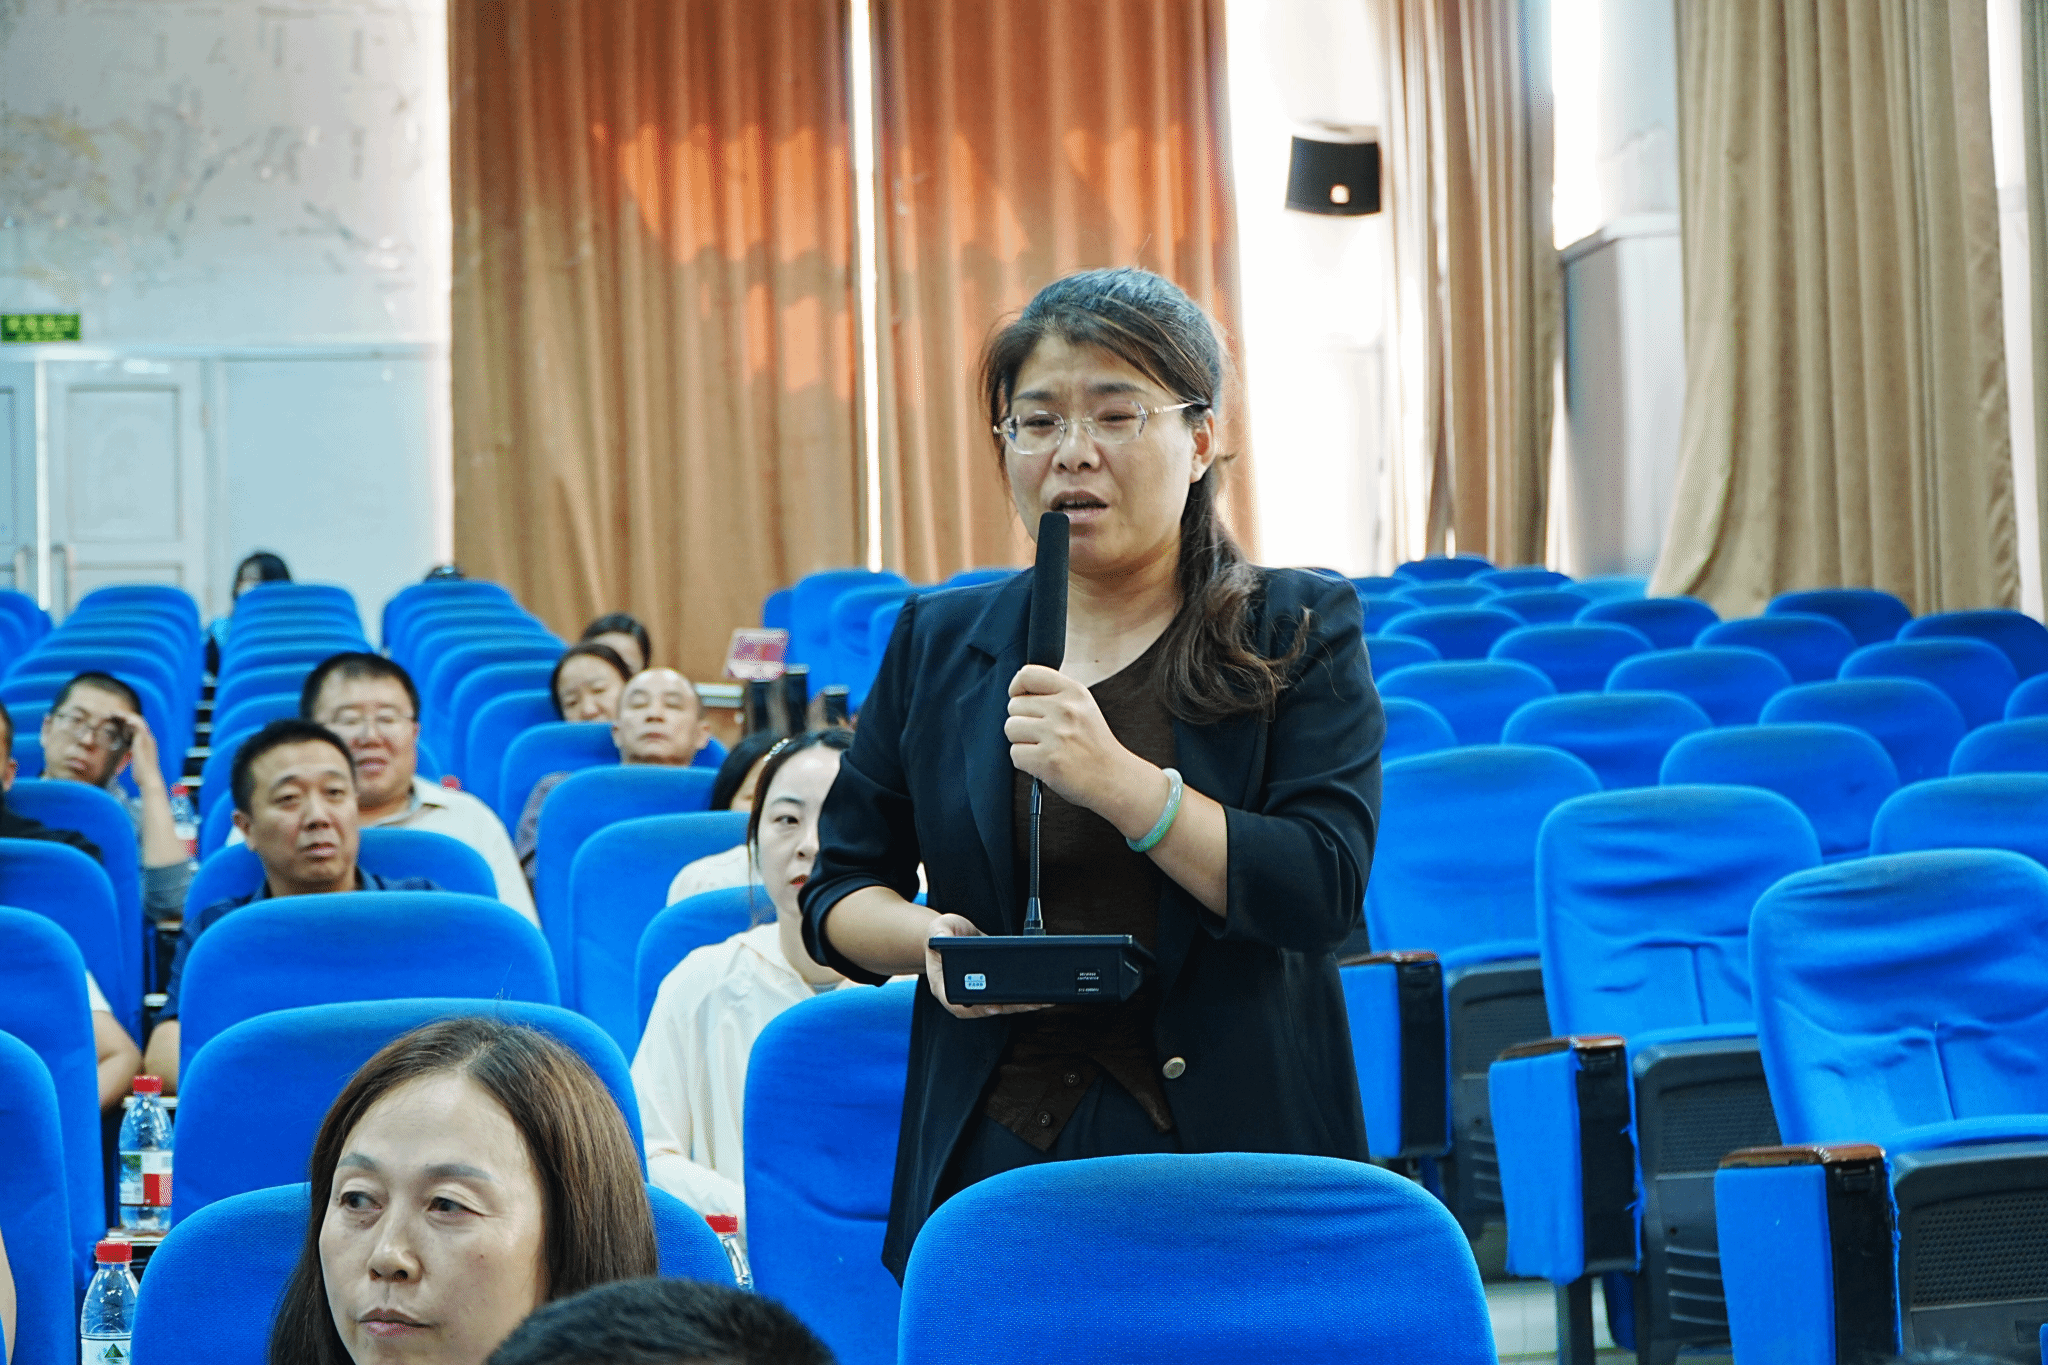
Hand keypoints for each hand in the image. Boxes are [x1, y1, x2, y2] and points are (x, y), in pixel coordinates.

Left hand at [112, 709, 160, 788]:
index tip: (117, 721)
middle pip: (139, 721)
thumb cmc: (142, 775)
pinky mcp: (143, 740)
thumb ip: (133, 756)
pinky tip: (119, 717)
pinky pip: (137, 725)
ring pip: (138, 720)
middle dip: (126, 717)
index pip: (139, 728)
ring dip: (125, 715)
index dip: (128, 723)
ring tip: (113, 713)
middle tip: (113, 714)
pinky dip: (128, 719)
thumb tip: (126, 759)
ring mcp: (147, 739)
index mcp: (147, 744)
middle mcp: (149, 739)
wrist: (149, 779)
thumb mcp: (137, 763)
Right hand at [925, 913, 1049, 1019]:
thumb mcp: (939, 927)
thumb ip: (940, 932)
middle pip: (985, 1008)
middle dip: (1009, 1007)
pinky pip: (1006, 1000)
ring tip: (1039, 1001)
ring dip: (1020, 1005)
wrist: (952, 936)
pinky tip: (1037, 996)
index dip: (976, 1007)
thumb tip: (943, 937)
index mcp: (942, 985)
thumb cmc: (944, 934)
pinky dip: (1021, 999)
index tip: (992, 1007)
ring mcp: (977, 995)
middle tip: (1029, 1003)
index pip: (956, 1003)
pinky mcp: (990, 992)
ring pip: (999, 1007)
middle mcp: (961, 996)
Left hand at [1004, 664, 1136, 815]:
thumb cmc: (1094, 746)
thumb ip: (1055, 695)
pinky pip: (1015, 753)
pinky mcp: (1047, 760)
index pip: (1028, 674)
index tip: (1022, 700)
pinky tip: (1044, 764)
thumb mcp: (1083, 708)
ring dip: (1021, 741)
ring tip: (1044, 748)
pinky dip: (1025, 762)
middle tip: (1043, 735)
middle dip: (1022, 721)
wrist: (1114, 779)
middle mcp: (1065, 709)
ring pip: (1011, 728)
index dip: (1017, 688)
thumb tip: (1017, 693)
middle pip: (1014, 705)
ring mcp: (1056, 735)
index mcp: (1074, 692)